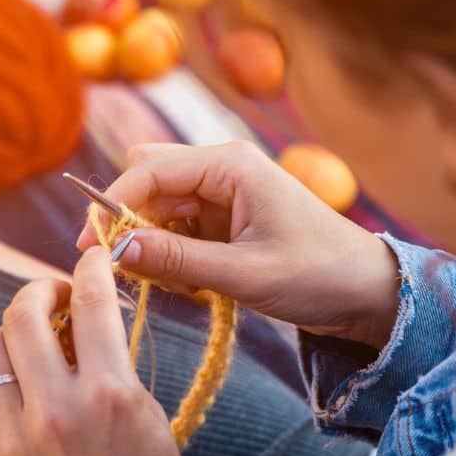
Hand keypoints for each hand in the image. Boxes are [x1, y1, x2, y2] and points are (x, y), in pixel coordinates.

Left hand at [0, 246, 189, 455]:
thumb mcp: (148, 415)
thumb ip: (113, 361)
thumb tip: (85, 318)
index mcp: (110, 394)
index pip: (92, 302)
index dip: (91, 265)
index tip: (93, 257)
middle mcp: (58, 407)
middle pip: (26, 312)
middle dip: (42, 289)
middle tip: (56, 296)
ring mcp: (16, 434)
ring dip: (13, 333)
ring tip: (31, 344)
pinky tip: (7, 382)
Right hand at [77, 141, 398, 348]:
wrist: (365, 291)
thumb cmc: (318, 275)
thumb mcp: (243, 273)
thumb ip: (176, 260)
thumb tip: (115, 250)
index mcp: (229, 164)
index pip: (148, 169)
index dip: (111, 205)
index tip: (90, 247)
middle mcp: (221, 169)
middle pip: (147, 180)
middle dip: (133, 224)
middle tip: (138, 269)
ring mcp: (221, 193)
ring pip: (158, 208)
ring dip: (157, 246)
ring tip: (188, 284)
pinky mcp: (223, 217)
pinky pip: (177, 229)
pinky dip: (175, 256)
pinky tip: (200, 283)